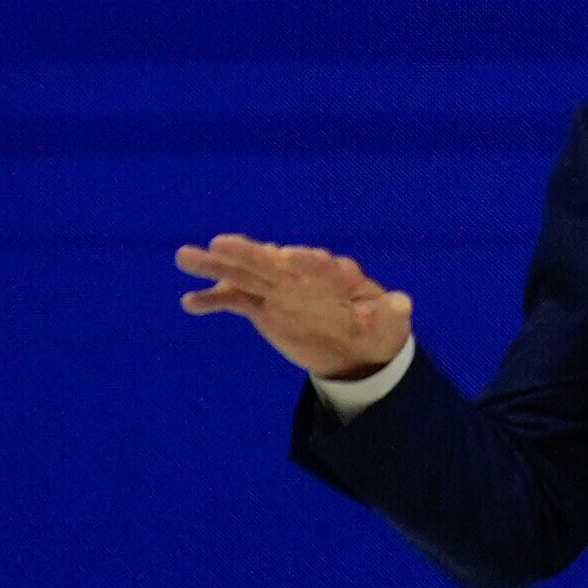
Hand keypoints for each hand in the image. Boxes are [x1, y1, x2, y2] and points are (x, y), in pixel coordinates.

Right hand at [178, 235, 416, 383]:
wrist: (358, 345)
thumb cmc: (379, 328)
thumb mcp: (390, 323)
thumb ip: (391, 313)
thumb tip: (402, 305)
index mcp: (336, 276)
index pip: (320, 264)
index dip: (305, 260)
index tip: (288, 255)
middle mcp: (303, 275)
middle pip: (273, 262)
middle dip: (248, 253)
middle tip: (220, 243)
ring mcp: (280, 290)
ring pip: (245, 274)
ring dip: (217, 266)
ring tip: (185, 256)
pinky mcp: (265, 307)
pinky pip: (236, 301)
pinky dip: (214, 301)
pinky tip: (190, 302)